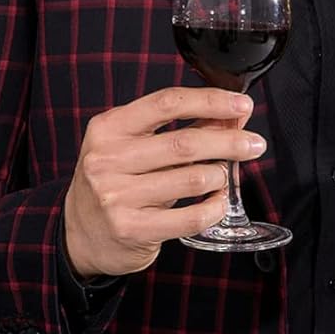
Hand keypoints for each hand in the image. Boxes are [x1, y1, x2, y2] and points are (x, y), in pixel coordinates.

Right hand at [62, 87, 264, 279]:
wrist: (79, 233)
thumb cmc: (114, 181)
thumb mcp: (133, 147)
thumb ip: (177, 129)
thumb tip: (230, 115)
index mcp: (108, 128)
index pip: (167, 104)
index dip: (209, 100)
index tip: (241, 105)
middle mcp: (108, 159)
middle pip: (184, 143)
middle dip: (229, 141)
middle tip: (255, 144)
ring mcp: (116, 196)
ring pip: (192, 179)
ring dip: (220, 175)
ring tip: (224, 175)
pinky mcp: (131, 229)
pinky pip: (190, 216)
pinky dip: (214, 207)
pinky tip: (218, 201)